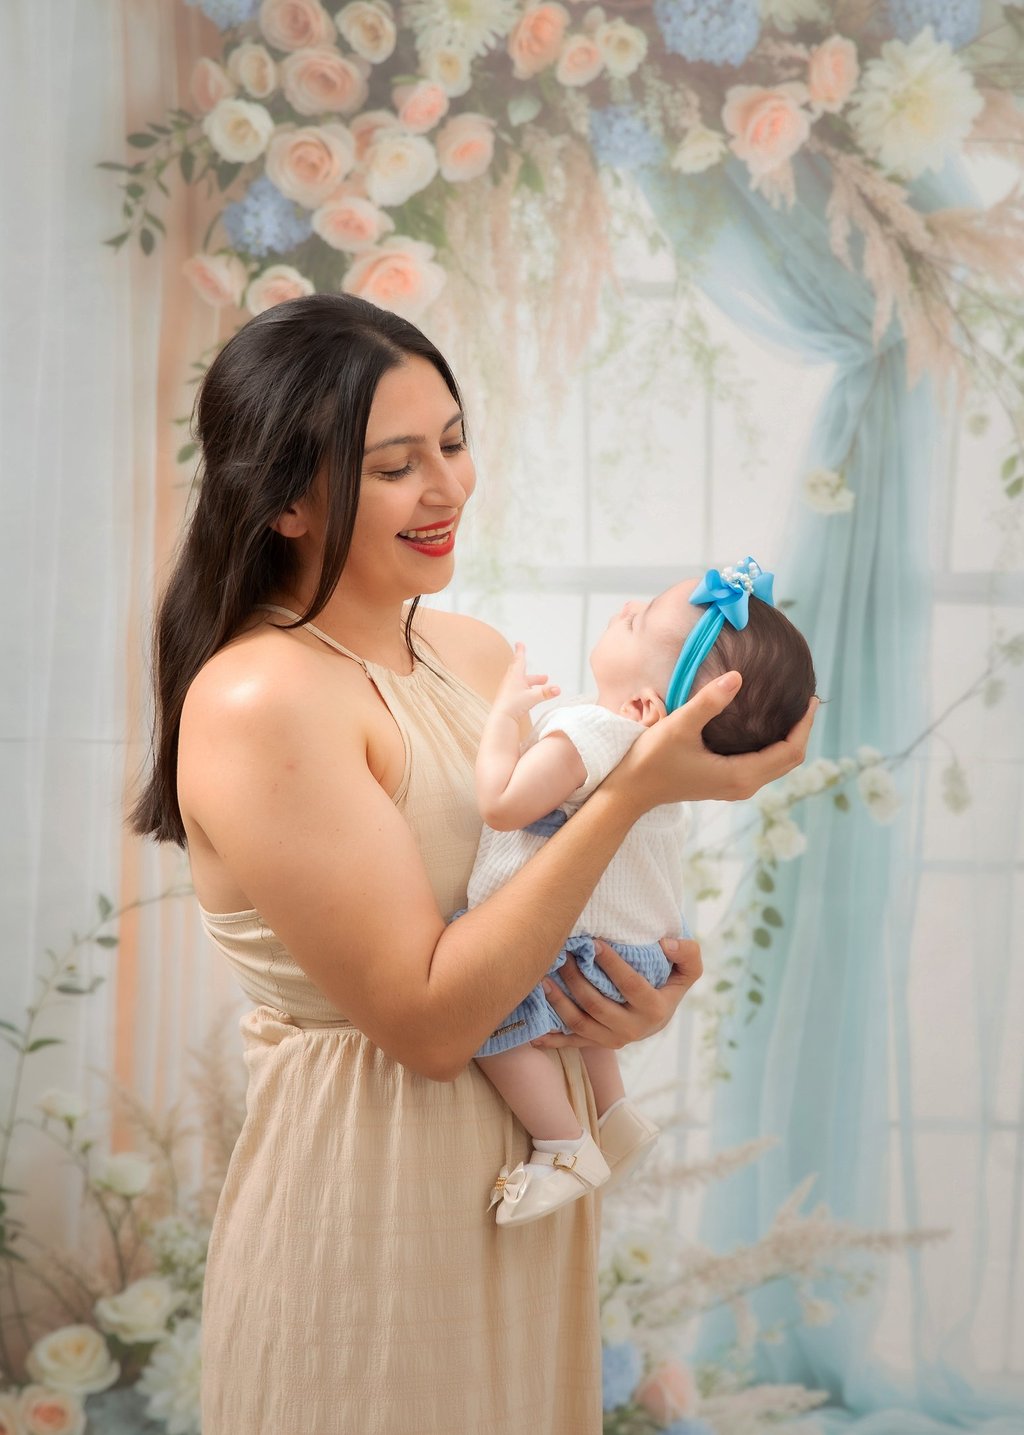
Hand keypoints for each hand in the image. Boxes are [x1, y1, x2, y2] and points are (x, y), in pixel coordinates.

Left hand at [491, 642, 559, 724]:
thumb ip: (545, 693)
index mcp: (515, 676)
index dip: (520, 651)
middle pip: (523, 673)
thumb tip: (558, 689)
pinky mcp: (508, 698)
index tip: (519, 643)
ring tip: (543, 685)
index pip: (519, 660)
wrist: (501, 718)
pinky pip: (519, 690)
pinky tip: (531, 696)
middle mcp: (511, 681)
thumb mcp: (532, 697)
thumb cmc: (512, 705)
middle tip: (545, 677)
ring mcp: (508, 690)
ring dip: (532, 682)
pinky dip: (527, 690)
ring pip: (522, 682)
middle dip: (534, 674)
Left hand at [529, 936, 702, 1050]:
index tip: (595, 943)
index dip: (612, 964)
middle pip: (598, 1004)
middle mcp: (633, 1029)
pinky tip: (535, 1030)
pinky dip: (551, 1039)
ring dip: (559, 1002)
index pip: (630, 985)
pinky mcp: (596, 1044)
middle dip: (577, 978)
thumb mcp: (688, 969)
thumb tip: (665, 944)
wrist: (658, 1015)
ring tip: (544, 979)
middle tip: (562, 954)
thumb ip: (687, 953)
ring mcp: (612, 1040)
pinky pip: (571, 1042)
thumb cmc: (669, 984)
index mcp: (655, 1009)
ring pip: (580, 1023)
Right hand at [606, 675, 817, 810]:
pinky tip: (766, 724)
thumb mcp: (680, 726)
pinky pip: (763, 765)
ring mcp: (735, 787)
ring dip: (789, 739)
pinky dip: (772, 745)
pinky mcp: (726, 782)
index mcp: (740, 775)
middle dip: (802, 730)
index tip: (809, 698)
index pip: (790, 751)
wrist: (631, 790)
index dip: (804, 725)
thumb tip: (738, 676)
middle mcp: (744, 785)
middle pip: (789, 760)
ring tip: (792, 709)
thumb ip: (709, 701)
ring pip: (777, 764)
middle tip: (806, 700)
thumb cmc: (652, 760)